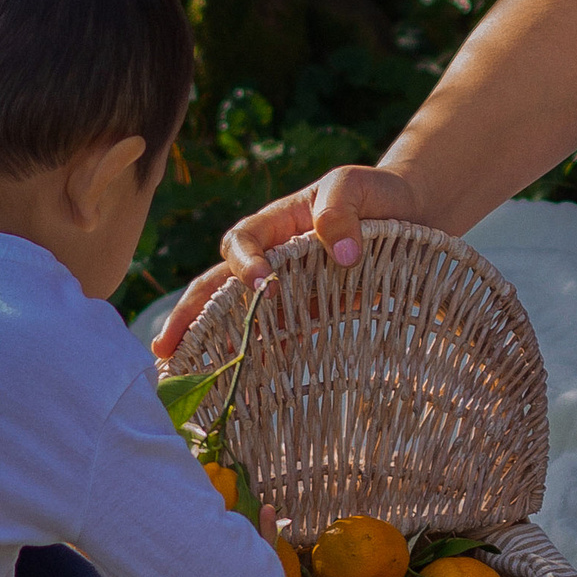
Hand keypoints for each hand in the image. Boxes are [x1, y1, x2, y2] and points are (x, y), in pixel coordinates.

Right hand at [152, 164, 424, 360]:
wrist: (412, 214)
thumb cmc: (376, 193)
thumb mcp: (356, 186)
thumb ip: (341, 211)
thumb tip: (343, 256)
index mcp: (276, 223)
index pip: (240, 241)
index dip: (244, 263)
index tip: (264, 285)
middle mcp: (271, 257)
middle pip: (218, 285)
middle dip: (189, 316)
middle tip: (164, 349)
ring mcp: (288, 287)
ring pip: (239, 316)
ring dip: (211, 345)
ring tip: (184, 377)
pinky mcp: (309, 312)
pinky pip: (278, 336)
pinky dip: (259, 360)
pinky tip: (242, 390)